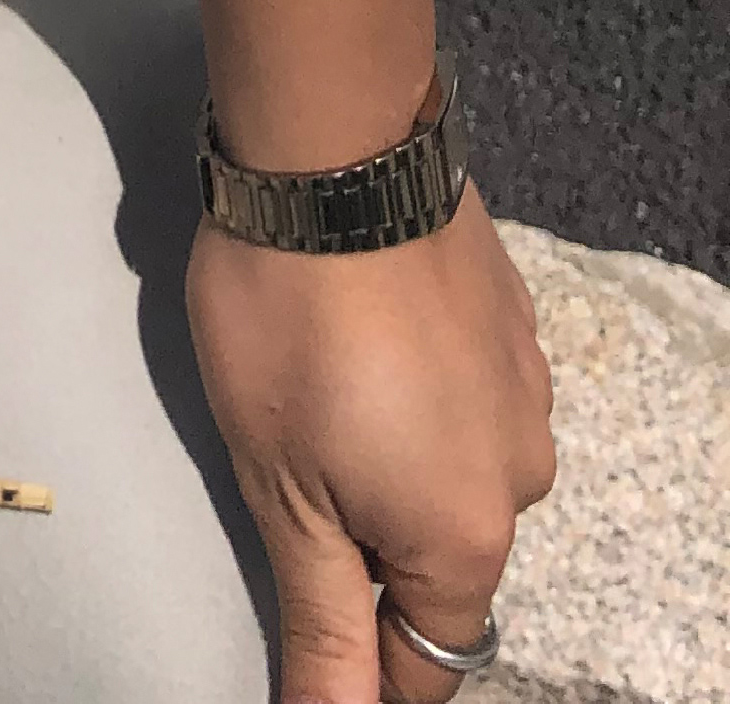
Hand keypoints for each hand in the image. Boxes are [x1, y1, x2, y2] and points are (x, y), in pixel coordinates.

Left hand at [190, 185, 554, 702]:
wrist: (333, 153)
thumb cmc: (288, 322)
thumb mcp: (283, 490)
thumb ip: (321, 624)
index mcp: (466, 538)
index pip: (424, 655)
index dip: (358, 659)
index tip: (308, 611)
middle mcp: (519, 478)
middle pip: (436, 559)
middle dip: (362, 537)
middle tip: (285, 462)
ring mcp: (523, 393)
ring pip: (446, 470)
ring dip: (384, 454)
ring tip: (310, 384)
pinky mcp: (508, 324)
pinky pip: (459, 397)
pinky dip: (408, 391)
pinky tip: (352, 337)